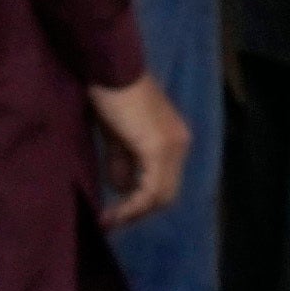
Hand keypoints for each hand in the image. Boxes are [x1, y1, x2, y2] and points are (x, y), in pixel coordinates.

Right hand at [86, 71, 193, 227]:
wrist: (109, 68)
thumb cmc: (110, 95)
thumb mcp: (117, 136)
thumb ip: (122, 162)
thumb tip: (121, 189)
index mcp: (173, 140)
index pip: (164, 182)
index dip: (142, 202)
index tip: (115, 214)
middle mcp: (180, 145)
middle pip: (166, 193)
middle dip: (138, 212)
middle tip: (112, 222)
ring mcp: (172, 147)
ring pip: (160, 195)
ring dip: (134, 212)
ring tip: (109, 221)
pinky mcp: (158, 149)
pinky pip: (150, 189)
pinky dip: (132, 205)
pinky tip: (114, 213)